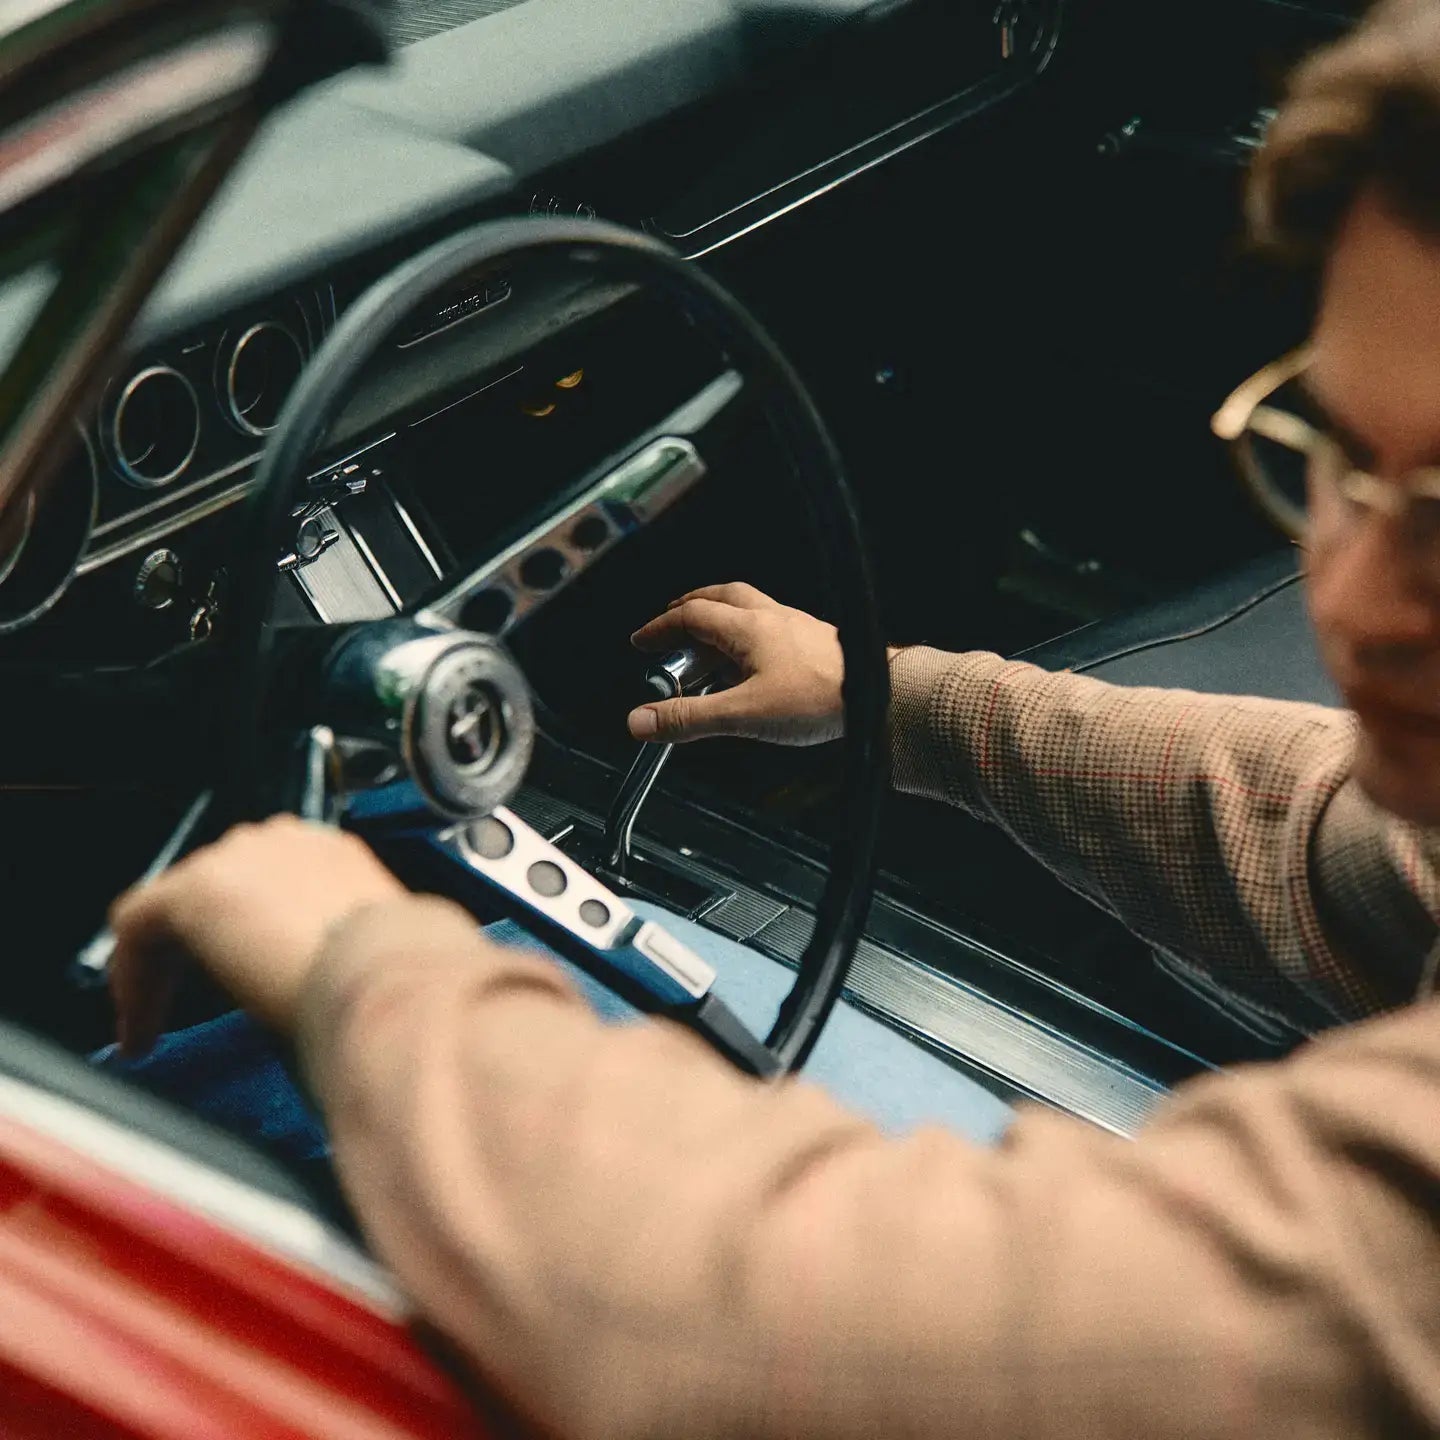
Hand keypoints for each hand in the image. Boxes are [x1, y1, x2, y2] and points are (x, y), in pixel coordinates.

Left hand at [108, 815, 404, 1055]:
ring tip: (154, 1024)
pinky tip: (141, 1026)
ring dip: (162, 966)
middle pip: (216, 887)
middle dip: (197, 948)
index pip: (269, 881)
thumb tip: (320, 981)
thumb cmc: (391, 977)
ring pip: (172, 909)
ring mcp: (237, 858)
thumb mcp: (367, 953)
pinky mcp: (194, 888)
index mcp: (333, 855)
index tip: (241, 979)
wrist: (387, 973)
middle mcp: (283, 843)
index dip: (244, 934)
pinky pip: (138, 926)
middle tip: (188, 1004)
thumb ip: (338, 948)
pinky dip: (134, 978)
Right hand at [627, 583, 848, 745]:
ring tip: (707, 647)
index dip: (660, 628)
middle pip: (720, 597)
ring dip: (720, 619)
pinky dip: (749, 636)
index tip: (643, 642)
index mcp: (748, 628)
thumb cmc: (821, 698)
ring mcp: (795, 627)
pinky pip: (771, 627)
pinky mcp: (814, 642)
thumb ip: (689, 719)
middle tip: (671, 625)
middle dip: (689, 608)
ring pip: (748, 608)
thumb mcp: (743, 714)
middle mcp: (771, 618)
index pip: (690, 616)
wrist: (879, 696)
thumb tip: (641, 720)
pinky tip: (752, 663)